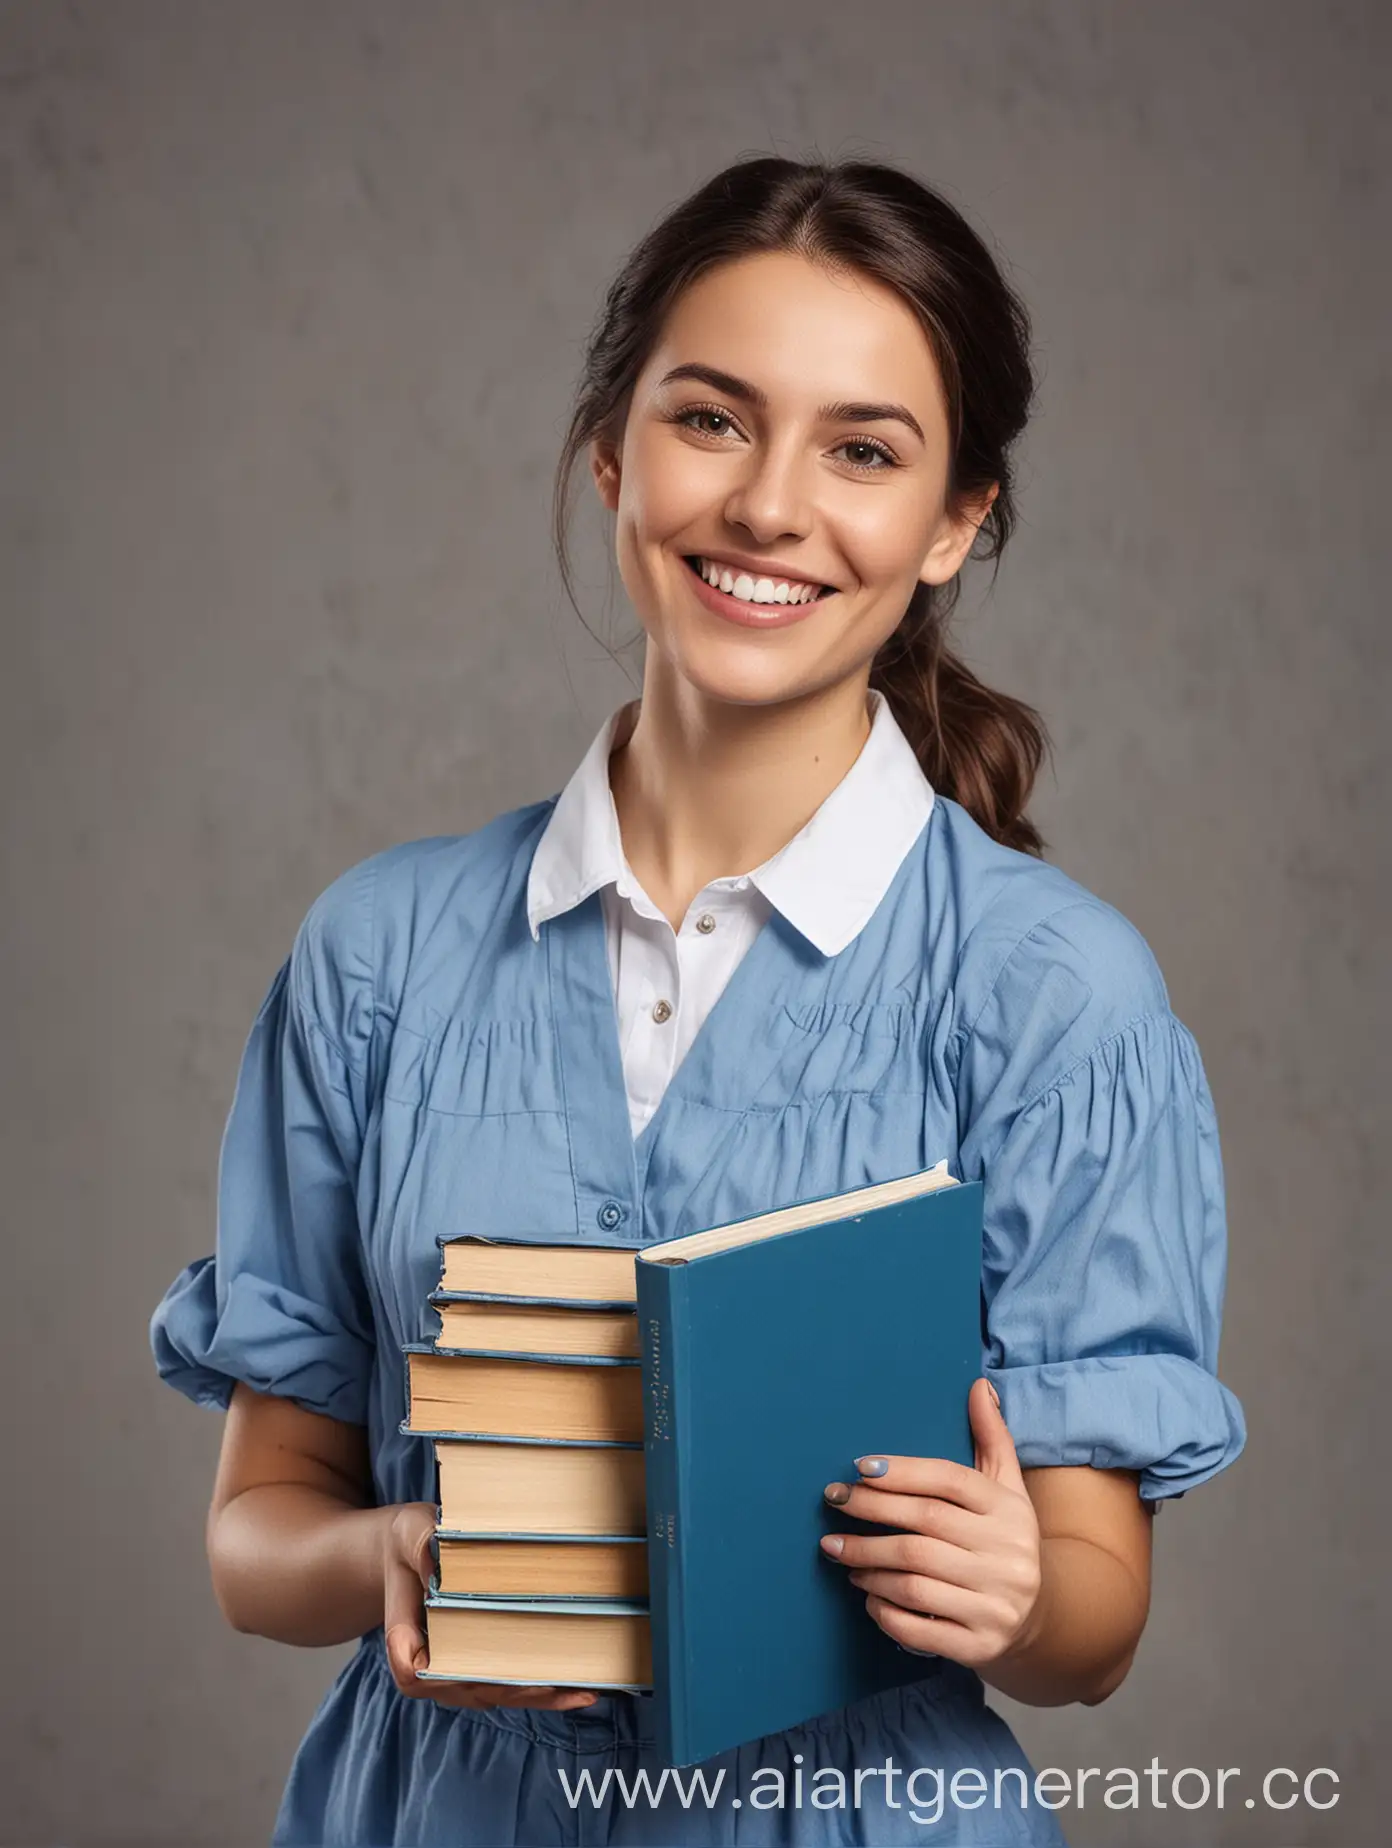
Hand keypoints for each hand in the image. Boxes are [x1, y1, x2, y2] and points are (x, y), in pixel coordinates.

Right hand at [383, 1502, 598, 1709]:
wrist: (409, 1551)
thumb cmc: (411, 1541)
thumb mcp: (410, 1532)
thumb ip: (421, 1547)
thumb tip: (440, 1567)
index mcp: (406, 1647)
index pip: (426, 1676)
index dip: (462, 1678)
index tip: (497, 1678)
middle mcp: (431, 1672)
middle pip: (476, 1689)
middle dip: (521, 1690)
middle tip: (567, 1685)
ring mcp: (458, 1674)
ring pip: (500, 1694)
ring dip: (541, 1696)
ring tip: (584, 1689)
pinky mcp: (480, 1666)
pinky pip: (511, 1684)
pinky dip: (544, 1689)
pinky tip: (580, 1687)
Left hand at [818, 1378, 1043, 1670]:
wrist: (1042, 1617)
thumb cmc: (1006, 1539)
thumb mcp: (1007, 1488)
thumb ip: (992, 1436)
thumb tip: (978, 1384)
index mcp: (1009, 1510)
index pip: (949, 1482)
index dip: (902, 1472)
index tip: (858, 1468)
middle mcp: (1006, 1556)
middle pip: (924, 1527)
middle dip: (871, 1514)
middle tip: (834, 1504)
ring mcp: (995, 1603)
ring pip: (915, 1579)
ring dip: (869, 1564)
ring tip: (840, 1552)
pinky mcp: (980, 1646)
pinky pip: (921, 1627)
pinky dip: (886, 1612)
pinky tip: (867, 1596)